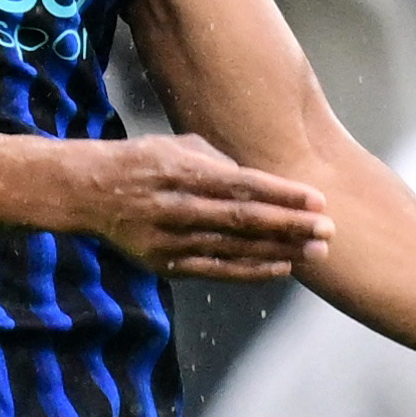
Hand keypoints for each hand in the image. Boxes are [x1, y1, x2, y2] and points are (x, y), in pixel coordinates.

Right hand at [71, 134, 335, 280]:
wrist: (87, 193)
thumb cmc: (141, 162)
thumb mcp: (177, 146)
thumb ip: (220, 162)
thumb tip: (261, 180)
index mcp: (183, 172)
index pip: (243, 186)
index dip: (282, 195)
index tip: (317, 200)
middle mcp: (178, 207)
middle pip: (245, 221)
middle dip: (291, 226)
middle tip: (328, 230)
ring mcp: (172, 240)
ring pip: (236, 249)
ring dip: (280, 250)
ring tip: (316, 251)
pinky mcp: (166, 264)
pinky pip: (217, 270)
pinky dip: (252, 270)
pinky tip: (282, 267)